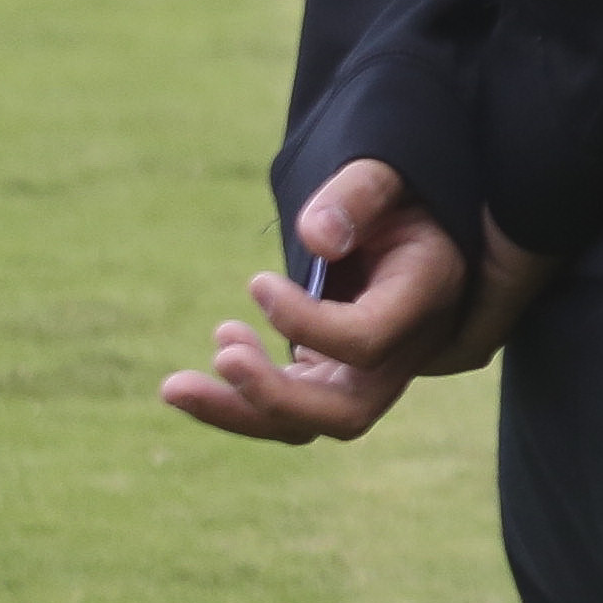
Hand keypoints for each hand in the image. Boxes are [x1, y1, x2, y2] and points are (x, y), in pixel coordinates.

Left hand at [159, 158, 553, 444]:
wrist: (409, 218)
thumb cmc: (396, 194)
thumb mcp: (385, 177)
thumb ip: (359, 195)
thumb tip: (315, 236)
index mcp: (427, 296)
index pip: (366, 340)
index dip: (305, 323)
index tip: (257, 283)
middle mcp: (407, 350)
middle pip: (345, 413)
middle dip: (271, 398)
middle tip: (219, 358)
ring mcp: (370, 372)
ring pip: (307, 425)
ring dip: (237, 411)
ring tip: (175, 385)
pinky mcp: (336, 377)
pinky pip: (287, 409)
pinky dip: (241, 394)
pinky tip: (224, 341)